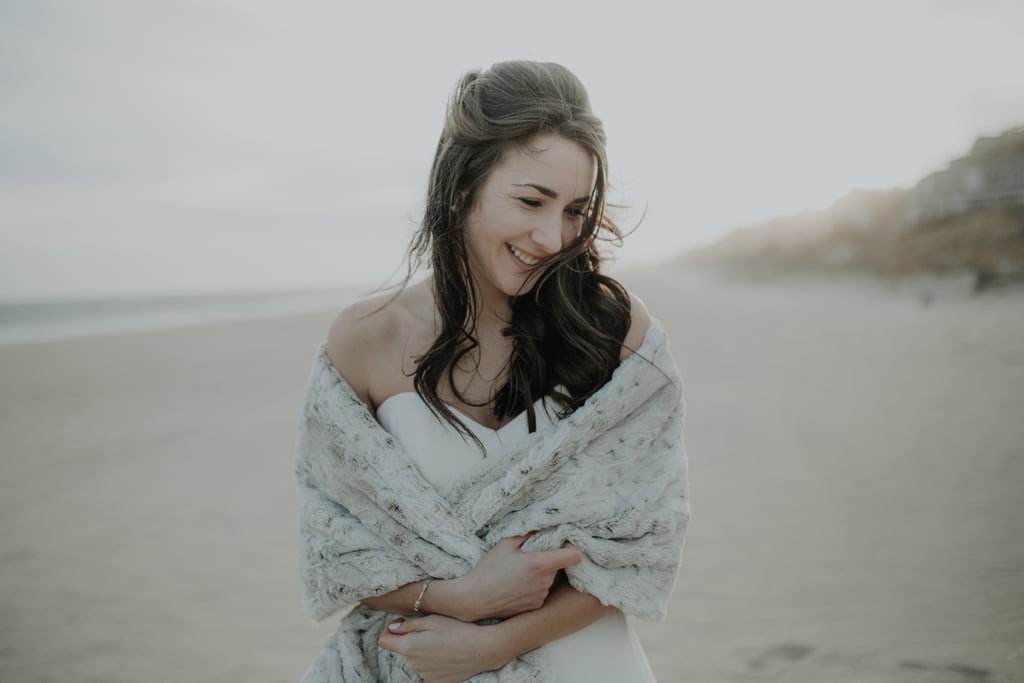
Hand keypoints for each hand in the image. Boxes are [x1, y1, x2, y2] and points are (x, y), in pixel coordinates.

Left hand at [379, 615, 506, 682]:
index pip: (384, 641)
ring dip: (422, 651)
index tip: (402, 624)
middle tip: (431, 630)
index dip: (389, 630)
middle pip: (403, 650)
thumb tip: (392, 628)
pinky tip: (447, 653)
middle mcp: (413, 664)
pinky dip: (432, 661)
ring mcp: (424, 675)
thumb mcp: (432, 620)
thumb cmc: (457, 630)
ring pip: (416, 659)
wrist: (482, 650)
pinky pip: (427, 668)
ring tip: (442, 642)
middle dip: (411, 639)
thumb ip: (408, 625)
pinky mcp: (435, 681)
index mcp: (409, 647)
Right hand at [456, 534, 581, 620]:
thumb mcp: (506, 544)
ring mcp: (541, 596)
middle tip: (529, 556)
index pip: (575, 556)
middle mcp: (545, 582)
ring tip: (518, 572)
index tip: (561, 543)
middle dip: (548, 559)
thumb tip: (541, 528)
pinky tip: (516, 585)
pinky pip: (541, 591)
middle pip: (559, 566)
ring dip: (540, 574)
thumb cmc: (489, 570)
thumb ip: (528, 534)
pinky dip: (534, 586)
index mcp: (541, 564)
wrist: (474, 599)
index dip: (572, 547)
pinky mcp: (535, 606)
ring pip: (549, 579)